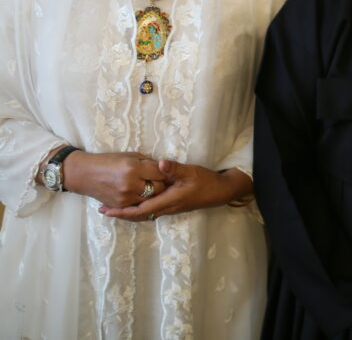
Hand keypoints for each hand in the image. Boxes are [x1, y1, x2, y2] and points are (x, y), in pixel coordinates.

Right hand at [61, 151, 165, 207]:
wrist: (85, 174)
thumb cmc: (109, 161)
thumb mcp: (130, 156)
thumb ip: (148, 162)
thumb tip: (164, 167)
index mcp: (133, 168)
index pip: (160, 173)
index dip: (164, 172)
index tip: (165, 171)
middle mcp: (130, 184)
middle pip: (158, 188)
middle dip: (161, 183)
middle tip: (161, 180)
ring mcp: (125, 197)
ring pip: (150, 199)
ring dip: (153, 193)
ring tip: (152, 186)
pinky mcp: (120, 205)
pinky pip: (139, 205)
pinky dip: (142, 199)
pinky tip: (141, 193)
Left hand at [98, 161, 250, 220]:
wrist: (220, 191)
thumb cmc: (205, 182)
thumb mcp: (190, 172)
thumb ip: (174, 168)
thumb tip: (157, 163)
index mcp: (167, 201)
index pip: (139, 210)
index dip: (122, 211)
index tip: (106, 210)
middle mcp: (165, 208)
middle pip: (138, 215)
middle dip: (120, 213)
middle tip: (103, 209)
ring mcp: (169, 207)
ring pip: (143, 214)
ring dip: (128, 211)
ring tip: (113, 206)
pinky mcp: (172, 204)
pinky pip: (150, 210)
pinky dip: (138, 208)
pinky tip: (134, 201)